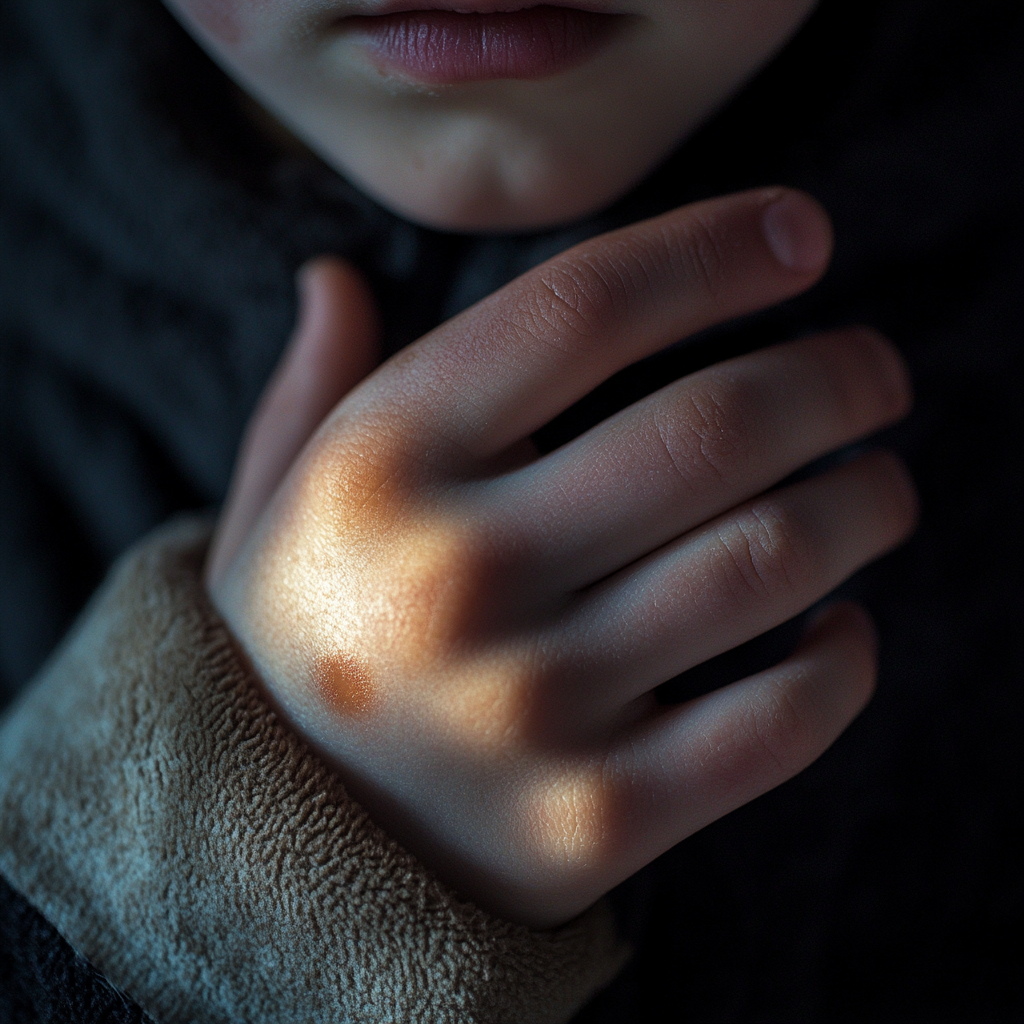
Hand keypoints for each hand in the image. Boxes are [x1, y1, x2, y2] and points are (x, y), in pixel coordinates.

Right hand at [207, 189, 916, 928]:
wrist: (278, 851)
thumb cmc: (294, 649)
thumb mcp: (269, 511)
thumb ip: (308, 391)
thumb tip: (333, 276)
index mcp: (377, 470)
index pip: (581, 309)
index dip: (713, 249)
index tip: (800, 234)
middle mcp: (452, 579)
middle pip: (710, 428)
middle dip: (836, 376)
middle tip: (872, 370)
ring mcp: (527, 709)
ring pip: (770, 561)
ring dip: (867, 501)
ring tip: (879, 484)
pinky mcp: (594, 820)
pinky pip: (780, 722)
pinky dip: (847, 660)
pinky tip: (841, 624)